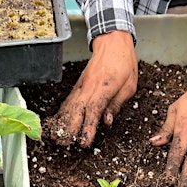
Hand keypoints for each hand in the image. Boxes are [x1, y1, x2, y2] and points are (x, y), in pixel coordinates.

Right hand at [47, 30, 136, 146]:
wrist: (112, 42)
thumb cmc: (124, 63)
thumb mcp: (129, 86)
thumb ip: (116, 104)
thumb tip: (107, 122)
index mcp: (105, 87)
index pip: (94, 110)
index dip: (88, 128)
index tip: (84, 141)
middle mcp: (90, 87)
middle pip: (77, 111)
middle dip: (71, 129)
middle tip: (65, 144)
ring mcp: (82, 85)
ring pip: (69, 107)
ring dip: (62, 123)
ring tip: (56, 137)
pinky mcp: (78, 85)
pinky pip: (69, 101)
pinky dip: (62, 113)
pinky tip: (57, 122)